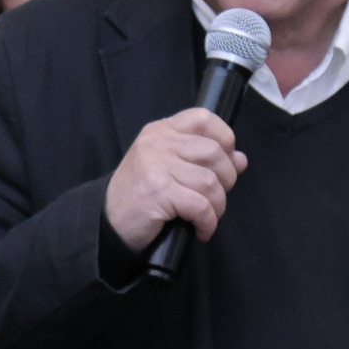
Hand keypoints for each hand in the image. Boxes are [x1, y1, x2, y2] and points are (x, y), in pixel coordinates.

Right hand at [103, 109, 247, 252]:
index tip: (226, 161)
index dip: (225, 138)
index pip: (203, 118)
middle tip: (215, 198)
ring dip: (217, 206)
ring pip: (210, 182)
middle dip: (226, 180)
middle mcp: (158, 143)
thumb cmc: (140, 195)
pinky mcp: (159, 191)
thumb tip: (240, 159)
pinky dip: (208, 222)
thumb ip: (202, 159)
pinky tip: (201, 230)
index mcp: (161, 131)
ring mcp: (157, 165)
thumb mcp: (168, 167)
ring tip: (208, 217)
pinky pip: (201, 206)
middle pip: (214, 152)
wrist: (108, 222)